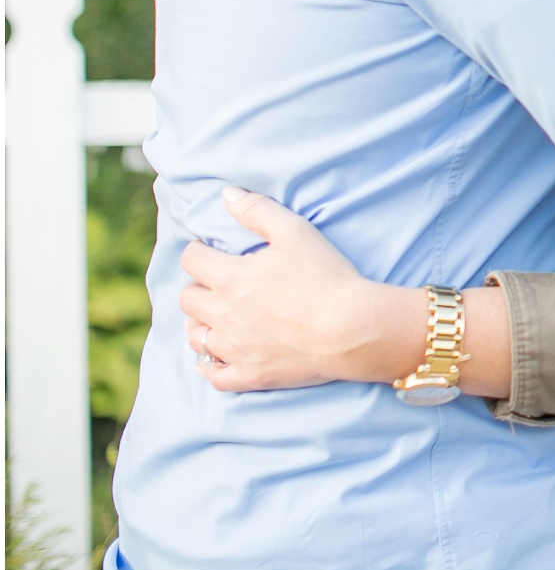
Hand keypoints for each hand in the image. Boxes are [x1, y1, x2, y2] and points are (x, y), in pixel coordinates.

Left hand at [179, 187, 422, 391]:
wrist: (352, 329)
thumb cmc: (327, 276)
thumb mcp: (296, 232)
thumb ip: (258, 210)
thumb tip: (226, 195)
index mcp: (231, 278)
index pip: (192, 260)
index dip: (199, 251)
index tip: (210, 251)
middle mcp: (223, 315)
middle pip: (188, 300)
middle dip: (199, 287)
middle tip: (217, 283)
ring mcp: (234, 349)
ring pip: (195, 337)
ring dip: (200, 324)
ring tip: (217, 317)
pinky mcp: (248, 375)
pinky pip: (213, 375)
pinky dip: (210, 365)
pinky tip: (217, 357)